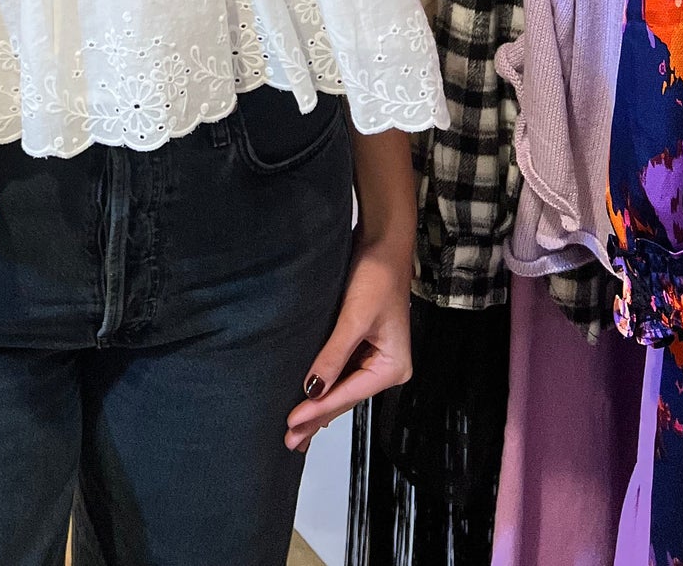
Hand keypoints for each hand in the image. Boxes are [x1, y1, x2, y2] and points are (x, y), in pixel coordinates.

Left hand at [284, 239, 411, 451]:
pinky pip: (342, 374)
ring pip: (342, 389)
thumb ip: (333, 355)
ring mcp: (375, 358)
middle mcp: (386, 368)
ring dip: (319, 407)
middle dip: (317, 418)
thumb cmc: (376, 275)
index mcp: (392, 367)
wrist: (383, 242)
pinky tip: (311, 401)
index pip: (347, 395)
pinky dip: (325, 387)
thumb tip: (312, 389)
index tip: (291, 425)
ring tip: (296, 431)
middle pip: (345, 398)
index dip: (318, 410)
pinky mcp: (363, 345)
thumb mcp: (354, 316)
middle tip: (289, 441)